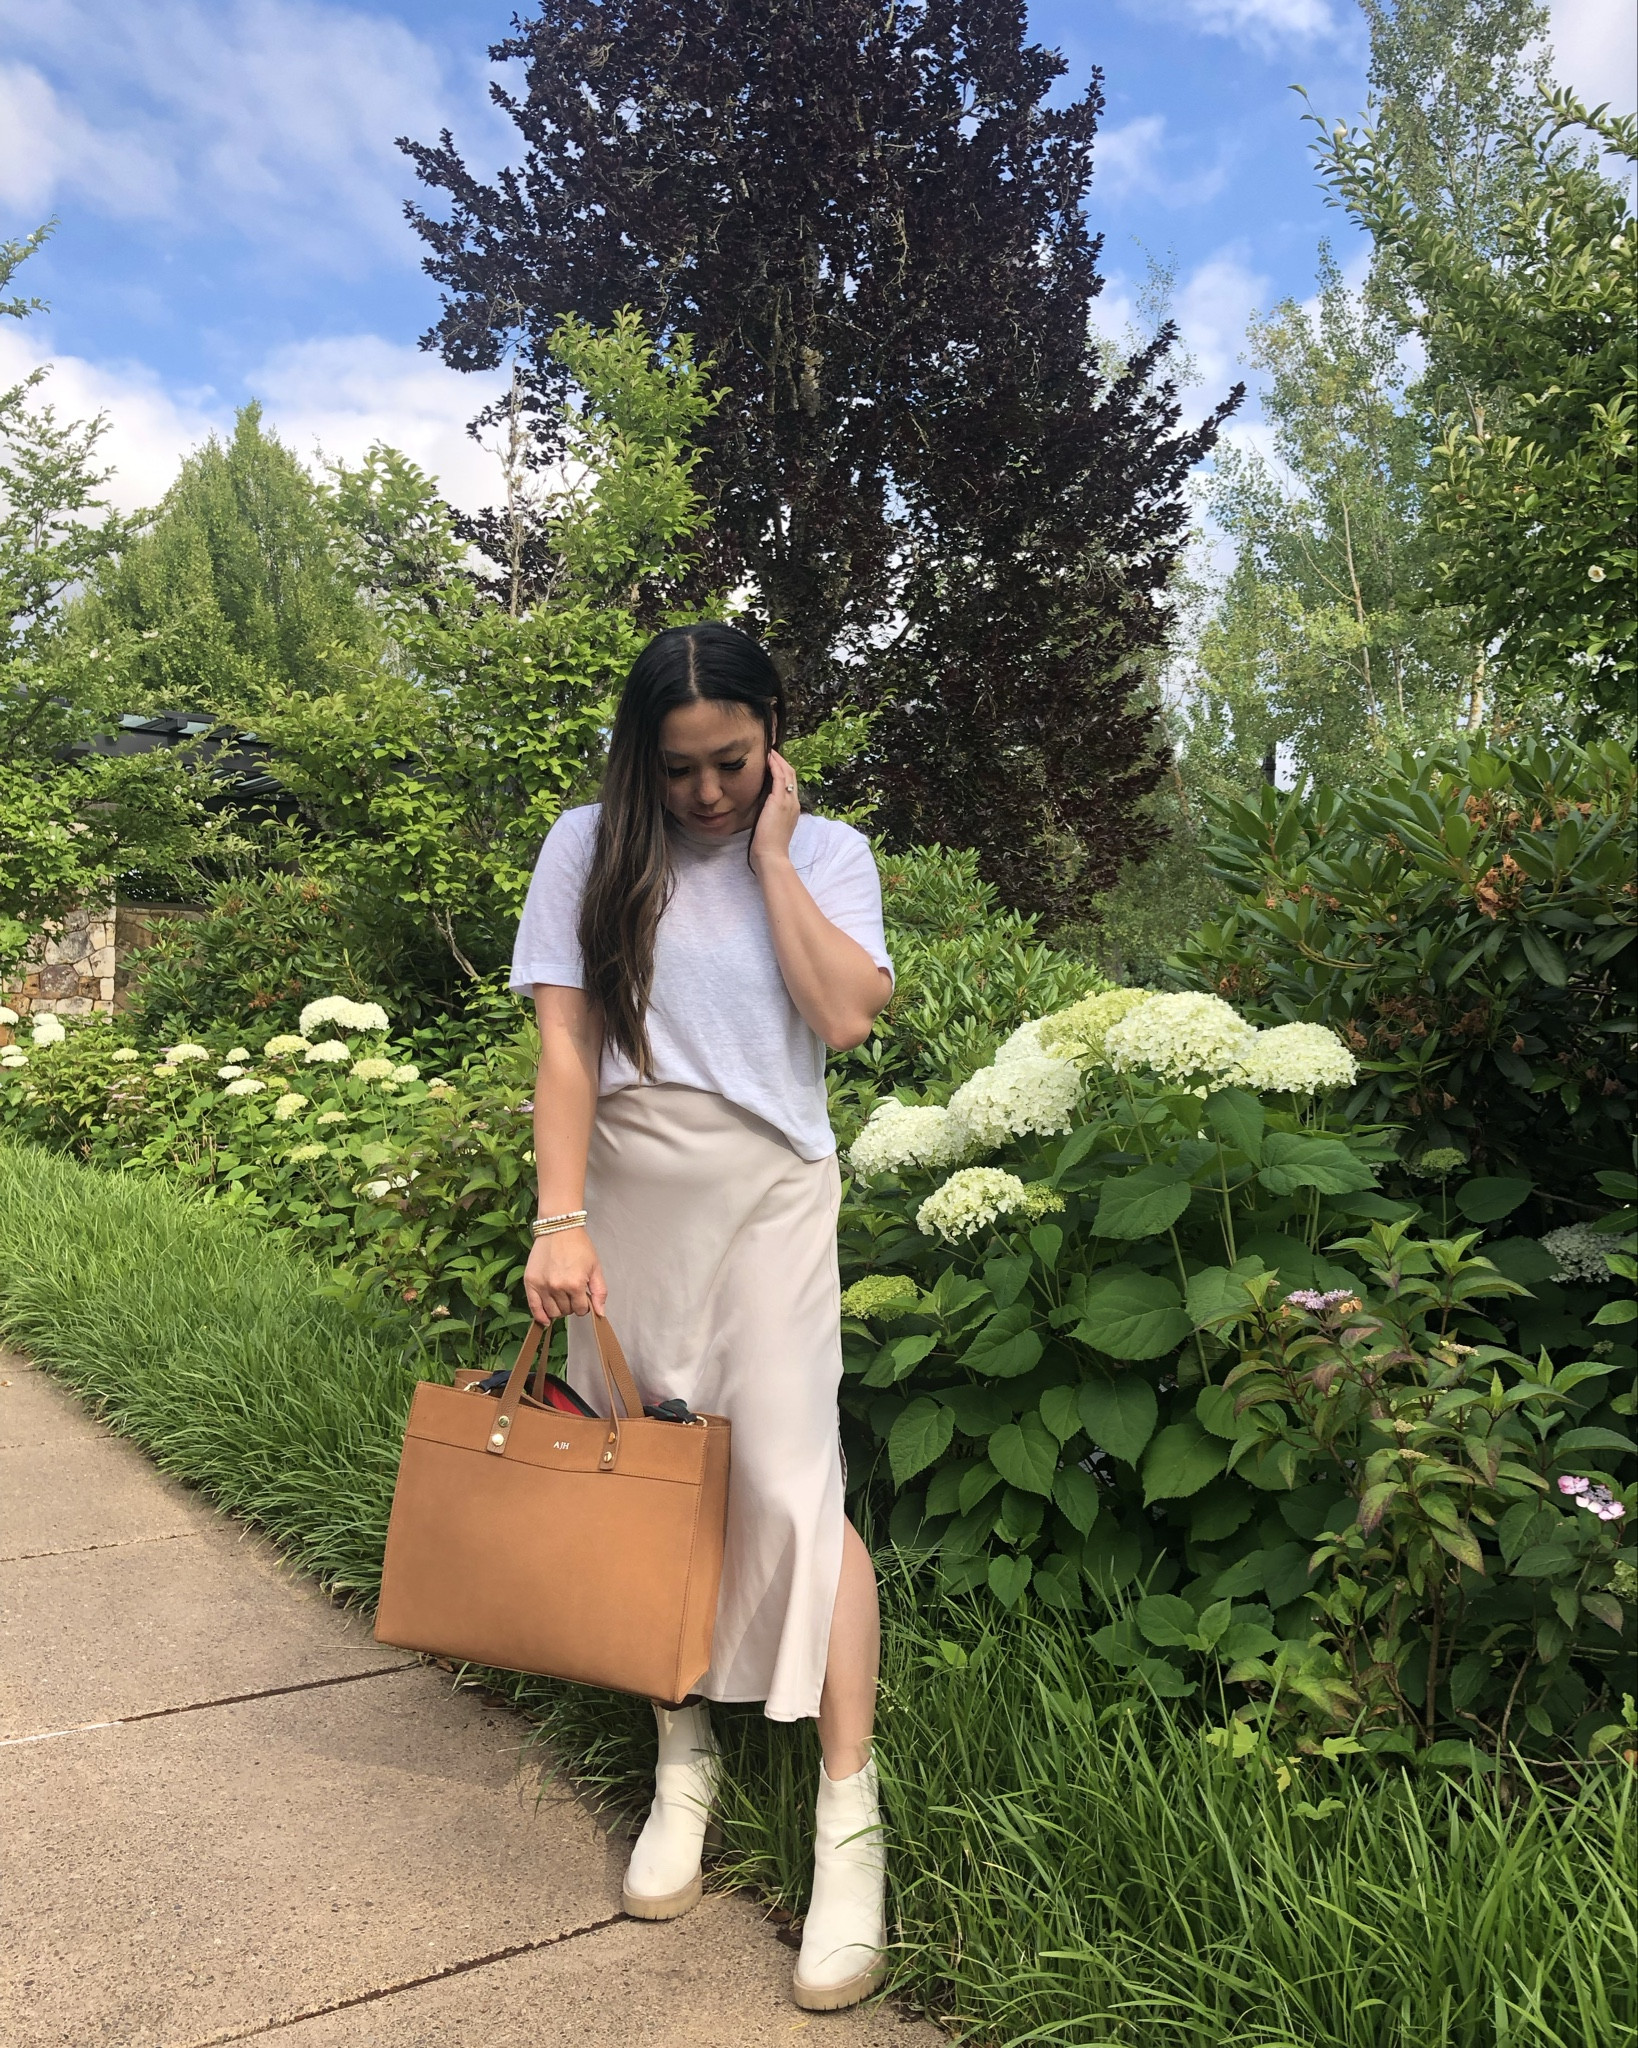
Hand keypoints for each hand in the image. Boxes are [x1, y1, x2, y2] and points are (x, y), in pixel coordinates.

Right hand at [524, 1227, 607, 1322]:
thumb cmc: (579, 1246)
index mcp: (575, 1284)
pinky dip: (540, 1316)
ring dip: (558, 1309)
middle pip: (566, 1311)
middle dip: (571, 1306)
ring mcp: (542, 1285)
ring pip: (552, 1312)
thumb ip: (600, 1292)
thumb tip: (600, 1313)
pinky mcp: (530, 1282)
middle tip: (571, 1293)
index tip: (582, 1297)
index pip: (581, 1310)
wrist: (559, 1229)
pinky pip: (534, 1308)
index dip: (584, 1305)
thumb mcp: (595, 1267)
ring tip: (561, 1296)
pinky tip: (545, 1320)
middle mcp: (557, 1287)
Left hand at [750, 747, 799, 872]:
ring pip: (788, 773)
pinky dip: (775, 765)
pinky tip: (767, 758)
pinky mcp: (780, 801)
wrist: (771, 856)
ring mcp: (789, 801)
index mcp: (792, 809)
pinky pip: (780, 777)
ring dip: (778, 760)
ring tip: (768, 750)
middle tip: (771, 750)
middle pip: (792, 775)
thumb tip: (760, 808)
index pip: (790, 785)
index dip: (783, 771)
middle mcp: (794, 803)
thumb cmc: (768, 847)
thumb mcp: (770, 827)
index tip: (773, 762)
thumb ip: (768, 815)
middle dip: (782, 761)